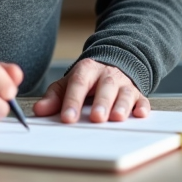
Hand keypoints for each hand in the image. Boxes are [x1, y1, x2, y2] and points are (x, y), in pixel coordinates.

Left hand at [32, 58, 149, 122]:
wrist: (112, 63)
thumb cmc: (87, 79)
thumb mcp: (68, 84)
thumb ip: (54, 97)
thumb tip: (39, 111)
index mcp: (87, 70)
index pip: (79, 84)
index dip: (72, 101)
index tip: (67, 118)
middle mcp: (107, 75)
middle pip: (105, 87)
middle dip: (101, 103)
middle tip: (96, 118)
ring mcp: (124, 84)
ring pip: (125, 93)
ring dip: (122, 105)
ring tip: (117, 118)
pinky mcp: (138, 94)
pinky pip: (142, 100)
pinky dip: (142, 107)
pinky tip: (140, 114)